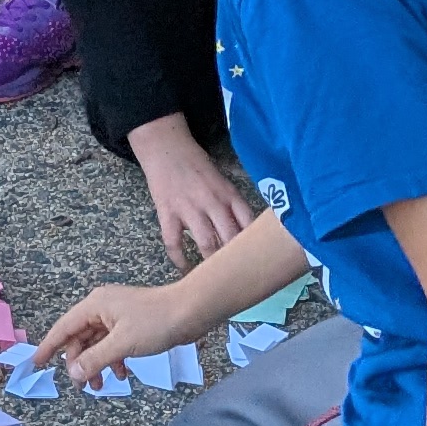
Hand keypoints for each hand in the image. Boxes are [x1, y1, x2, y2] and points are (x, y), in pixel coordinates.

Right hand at [31, 273, 190, 391]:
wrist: (190, 312)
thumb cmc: (155, 322)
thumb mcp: (122, 344)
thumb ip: (95, 359)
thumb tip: (72, 372)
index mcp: (95, 306)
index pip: (63, 328)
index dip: (49, 346)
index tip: (37, 363)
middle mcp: (102, 309)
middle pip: (79, 338)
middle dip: (79, 362)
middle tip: (83, 386)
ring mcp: (117, 317)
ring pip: (96, 344)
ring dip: (96, 364)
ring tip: (101, 385)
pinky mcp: (131, 326)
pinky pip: (112, 345)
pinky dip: (113, 360)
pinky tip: (122, 374)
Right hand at [127, 114, 252, 268]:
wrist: (165, 146)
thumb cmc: (197, 165)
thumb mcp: (222, 181)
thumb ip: (233, 206)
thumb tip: (248, 237)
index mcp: (228, 193)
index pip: (249, 223)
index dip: (256, 244)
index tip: (261, 262)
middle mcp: (212, 201)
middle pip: (230, 237)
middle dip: (237, 260)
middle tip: (241, 278)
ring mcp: (188, 207)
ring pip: (206, 242)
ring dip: (212, 263)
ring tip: (216, 279)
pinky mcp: (167, 212)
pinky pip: (173, 242)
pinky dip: (179, 258)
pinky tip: (185, 269)